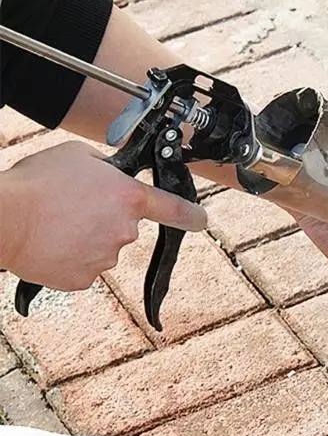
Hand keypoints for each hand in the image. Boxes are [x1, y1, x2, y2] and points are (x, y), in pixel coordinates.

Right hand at [0, 141, 206, 290]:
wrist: (4, 218)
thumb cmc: (36, 184)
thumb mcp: (78, 157)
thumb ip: (106, 168)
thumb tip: (111, 175)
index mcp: (129, 198)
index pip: (174, 208)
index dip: (191, 215)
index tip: (200, 220)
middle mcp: (124, 231)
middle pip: (125, 227)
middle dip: (104, 218)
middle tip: (73, 207)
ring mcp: (105, 257)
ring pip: (103, 247)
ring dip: (86, 238)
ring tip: (56, 224)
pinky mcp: (83, 279)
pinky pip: (84, 267)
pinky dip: (70, 258)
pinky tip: (52, 243)